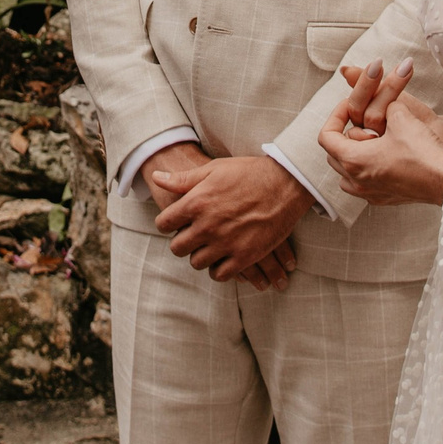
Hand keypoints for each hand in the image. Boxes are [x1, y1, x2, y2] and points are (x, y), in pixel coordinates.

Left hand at [151, 154, 308, 288]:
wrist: (285, 183)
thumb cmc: (248, 173)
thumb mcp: (213, 170)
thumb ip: (183, 179)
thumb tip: (157, 177)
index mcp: (196, 203)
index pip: (164, 223)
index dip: (167, 224)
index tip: (174, 223)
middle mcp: (207, 226)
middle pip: (178, 248)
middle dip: (181, 242)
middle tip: (191, 237)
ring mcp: (226, 243)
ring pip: (197, 263)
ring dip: (200, 256)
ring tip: (208, 247)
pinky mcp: (245, 256)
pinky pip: (220, 274)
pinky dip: (218, 269)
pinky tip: (222, 259)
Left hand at [319, 72, 442, 206]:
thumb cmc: (420, 149)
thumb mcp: (400, 116)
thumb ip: (385, 105)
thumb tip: (386, 103)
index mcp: (353, 159)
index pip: (326, 136)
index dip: (335, 116)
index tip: (348, 106)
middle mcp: (356, 180)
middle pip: (334, 154)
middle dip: (343, 135)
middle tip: (359, 122)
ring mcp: (368, 194)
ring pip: (345, 173)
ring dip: (352, 156)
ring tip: (369, 142)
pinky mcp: (383, 200)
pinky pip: (362, 185)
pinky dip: (365, 171)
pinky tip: (382, 160)